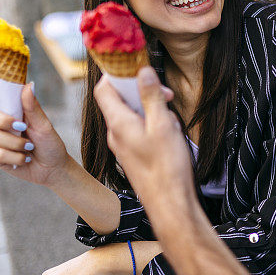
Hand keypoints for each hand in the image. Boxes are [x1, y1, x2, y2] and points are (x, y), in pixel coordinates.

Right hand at [0, 81, 68, 185]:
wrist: (53, 169)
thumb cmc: (50, 144)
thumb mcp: (44, 125)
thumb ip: (33, 107)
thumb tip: (28, 85)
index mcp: (12, 110)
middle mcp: (1, 123)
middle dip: (1, 120)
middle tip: (21, 126)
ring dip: (16, 143)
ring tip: (30, 147)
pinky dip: (15, 157)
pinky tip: (25, 159)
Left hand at [93, 68, 193, 208]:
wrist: (170, 205)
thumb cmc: (167, 167)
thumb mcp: (162, 125)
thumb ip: (150, 96)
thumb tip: (141, 71)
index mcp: (118, 123)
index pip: (104, 89)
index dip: (117, 74)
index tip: (138, 70)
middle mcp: (115, 134)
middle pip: (120, 101)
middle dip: (142, 93)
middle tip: (166, 96)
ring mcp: (123, 146)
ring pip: (133, 116)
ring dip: (151, 111)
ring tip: (171, 122)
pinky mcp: (133, 156)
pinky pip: (138, 131)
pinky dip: (152, 126)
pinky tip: (170, 136)